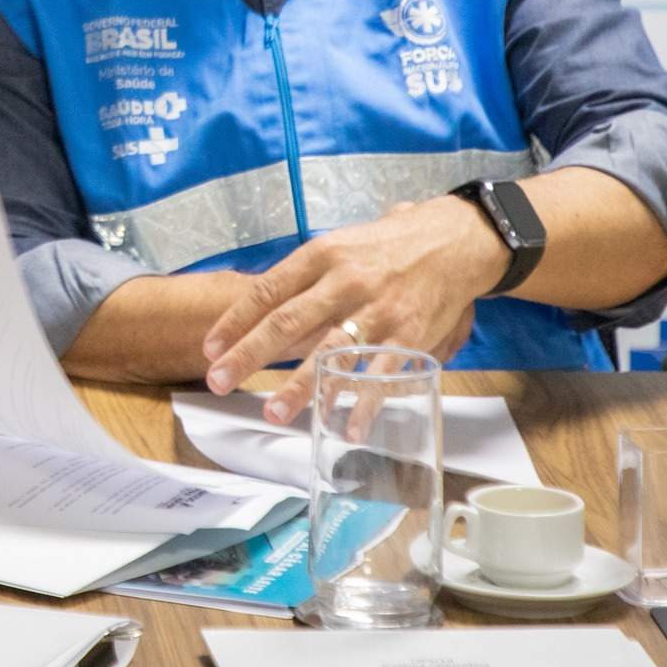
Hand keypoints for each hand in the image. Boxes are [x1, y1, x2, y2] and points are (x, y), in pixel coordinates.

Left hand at [199, 197, 505, 422]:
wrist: (457, 239)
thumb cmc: (389, 246)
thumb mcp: (340, 246)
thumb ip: (306, 278)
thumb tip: (260, 310)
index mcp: (323, 255)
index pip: (268, 290)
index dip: (235, 321)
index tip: (209, 348)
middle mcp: (346, 281)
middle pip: (288, 322)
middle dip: (249, 355)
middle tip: (218, 381)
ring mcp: (379, 311)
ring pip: (332, 352)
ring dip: (301, 386)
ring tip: (274, 412)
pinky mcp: (412, 336)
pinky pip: (382, 375)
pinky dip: (363, 404)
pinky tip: (346, 426)